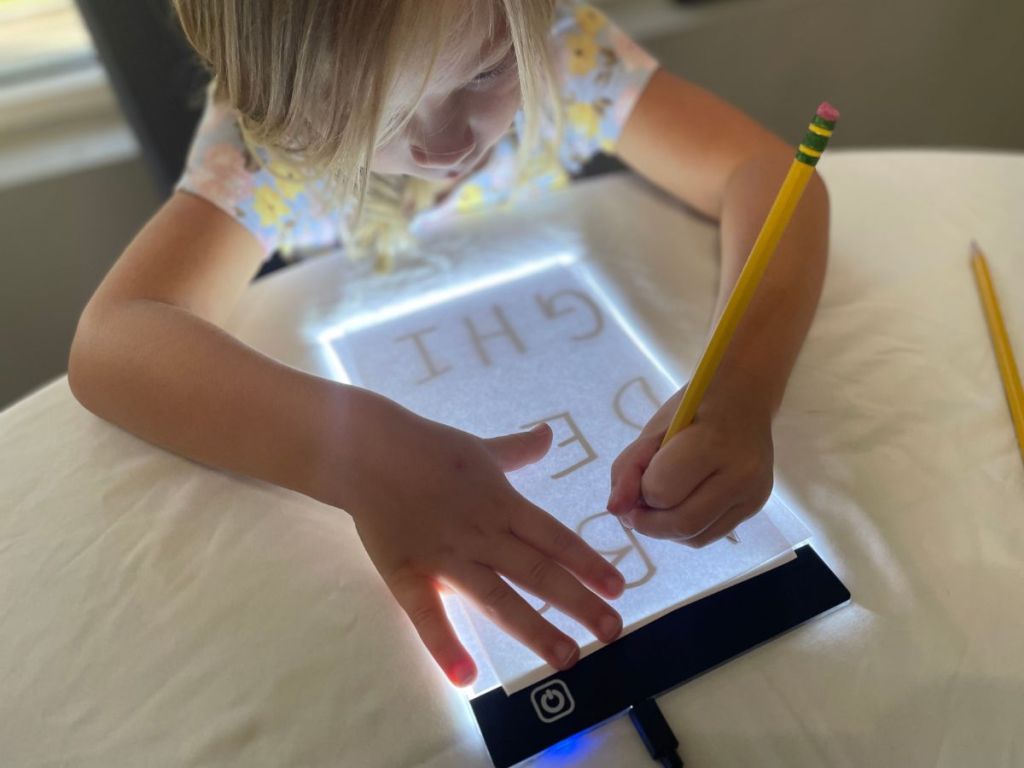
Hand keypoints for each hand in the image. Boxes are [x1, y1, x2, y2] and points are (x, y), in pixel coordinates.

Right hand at [340, 395, 624, 686]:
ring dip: (534, 629)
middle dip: (578, 602)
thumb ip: (518, 450)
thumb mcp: (480, 448)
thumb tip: (549, 434)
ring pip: (497, 598)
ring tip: (568, 657)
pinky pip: (427, 614)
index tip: (618, 587)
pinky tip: (467, 677)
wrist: (366, 449)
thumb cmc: (427, 448)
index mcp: (502, 505)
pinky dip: (445, 645)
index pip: (555, 538)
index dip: (588, 563)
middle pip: (537, 572)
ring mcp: (446, 558)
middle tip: (613, 631)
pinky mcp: (408, 574)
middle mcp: (482, 534)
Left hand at [606, 384, 773, 545]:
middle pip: (681, 523)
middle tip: (635, 508)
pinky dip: (685, 530)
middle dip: (647, 522)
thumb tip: (615, 510)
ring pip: (695, 538)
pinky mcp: (754, 507)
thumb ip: (628, 469)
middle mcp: (740, 475)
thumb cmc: (693, 410)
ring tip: (658, 504)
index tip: (638, 478)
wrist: (744, 399)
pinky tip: (679, 506)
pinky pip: (709, 535)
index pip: (661, 491)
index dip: (641, 490)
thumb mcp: (653, 431)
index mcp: (711, 444)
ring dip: (665, 530)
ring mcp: (752, 495)